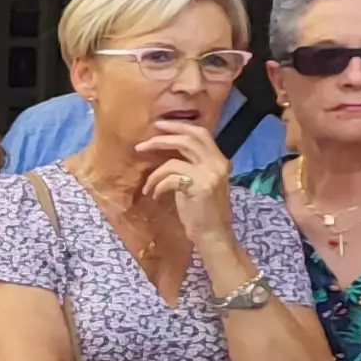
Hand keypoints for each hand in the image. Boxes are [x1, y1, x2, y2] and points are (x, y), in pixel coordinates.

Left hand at [137, 123, 236, 245]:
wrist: (213, 234)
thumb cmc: (202, 211)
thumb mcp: (198, 182)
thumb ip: (190, 164)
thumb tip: (166, 149)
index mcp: (219, 160)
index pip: (200, 134)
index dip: (179, 126)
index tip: (159, 125)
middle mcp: (218, 164)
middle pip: (187, 140)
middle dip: (161, 139)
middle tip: (141, 145)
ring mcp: (210, 175)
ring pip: (174, 161)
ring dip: (154, 173)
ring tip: (147, 185)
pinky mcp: (200, 187)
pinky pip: (169, 179)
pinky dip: (156, 186)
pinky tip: (154, 196)